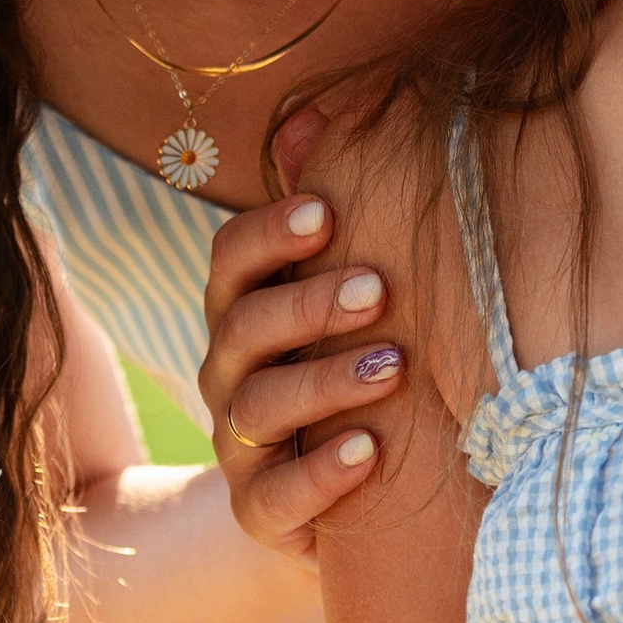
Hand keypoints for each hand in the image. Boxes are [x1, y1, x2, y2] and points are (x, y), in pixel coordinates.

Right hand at [201, 190, 407, 554]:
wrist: (354, 492)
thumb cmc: (352, 362)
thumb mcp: (344, 286)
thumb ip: (328, 203)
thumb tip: (313, 111)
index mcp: (244, 309)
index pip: (230, 260)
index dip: (268, 233)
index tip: (326, 213)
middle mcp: (228, 372)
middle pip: (241, 328)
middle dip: (307, 304)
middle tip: (381, 288)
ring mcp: (238, 445)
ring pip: (256, 408)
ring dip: (323, 383)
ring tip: (394, 368)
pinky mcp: (260, 511)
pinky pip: (271, 498)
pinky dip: (320, 474)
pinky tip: (370, 452)